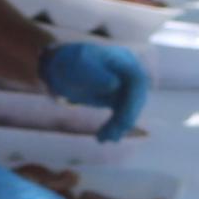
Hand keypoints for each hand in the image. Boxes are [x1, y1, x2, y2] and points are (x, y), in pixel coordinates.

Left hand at [37, 39, 151, 140]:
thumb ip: (95, 73)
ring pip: (129, 109)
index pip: (137, 81)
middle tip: (112, 134)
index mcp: (123, 60)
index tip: (123, 119)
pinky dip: (113, 127)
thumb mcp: (79, 64)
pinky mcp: (118, 99)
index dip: (134, 101)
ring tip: (103, 138)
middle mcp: (129, 73)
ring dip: (118, 126)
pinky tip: (103, 138)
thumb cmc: (69, 62)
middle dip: (125, 118)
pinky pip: (121, 114)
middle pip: (136, 98)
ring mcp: (125, 86)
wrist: (61, 67)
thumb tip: (114, 84)